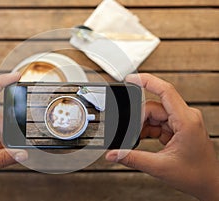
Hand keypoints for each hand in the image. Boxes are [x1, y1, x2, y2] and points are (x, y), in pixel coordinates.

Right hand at [106, 73, 218, 200]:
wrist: (209, 184)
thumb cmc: (196, 175)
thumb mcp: (160, 167)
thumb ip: (132, 158)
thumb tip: (113, 154)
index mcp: (186, 121)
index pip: (165, 90)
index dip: (146, 81)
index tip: (130, 78)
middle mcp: (185, 117)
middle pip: (153, 107)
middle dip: (138, 120)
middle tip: (131, 135)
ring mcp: (181, 121)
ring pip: (153, 115)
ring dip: (142, 127)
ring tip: (137, 142)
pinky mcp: (178, 127)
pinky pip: (157, 122)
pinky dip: (146, 131)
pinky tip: (142, 141)